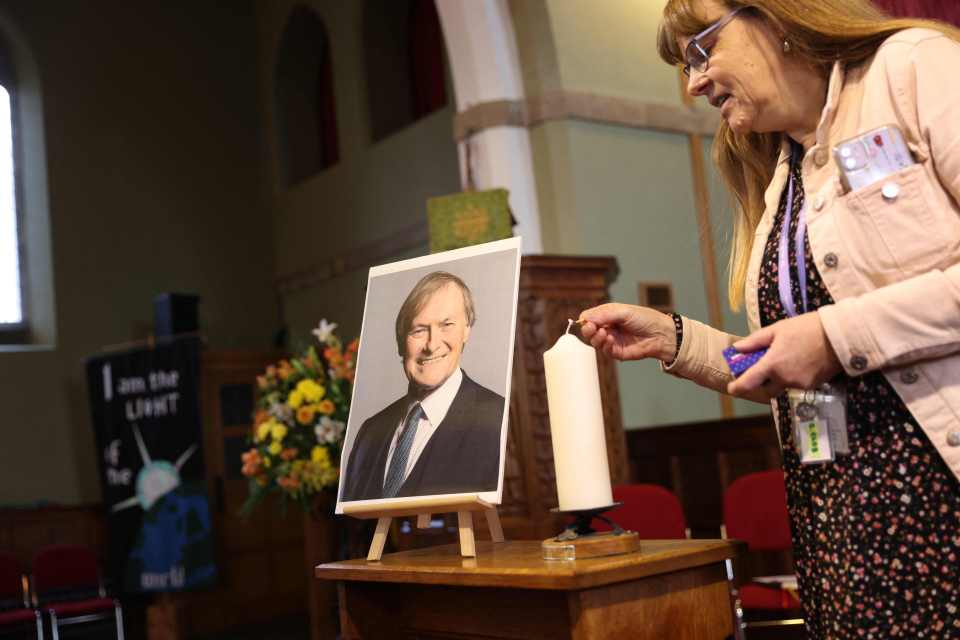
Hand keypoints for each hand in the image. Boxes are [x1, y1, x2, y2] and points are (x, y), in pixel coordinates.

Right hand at [578, 303, 675, 360]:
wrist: (661, 334)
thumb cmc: (645, 319)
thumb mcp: (623, 311)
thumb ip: (604, 314)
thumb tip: (585, 318)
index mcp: (608, 316)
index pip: (589, 318)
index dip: (586, 320)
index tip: (587, 321)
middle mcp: (608, 328)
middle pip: (588, 331)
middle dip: (588, 330)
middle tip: (592, 327)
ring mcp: (611, 340)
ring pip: (594, 342)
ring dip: (596, 338)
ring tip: (604, 333)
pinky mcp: (617, 352)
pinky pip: (604, 351)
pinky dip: (605, 345)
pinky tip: (610, 339)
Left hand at [726, 311, 842, 397]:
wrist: (840, 336)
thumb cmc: (807, 328)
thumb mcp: (777, 330)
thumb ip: (755, 341)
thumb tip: (737, 348)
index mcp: (772, 364)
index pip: (749, 382)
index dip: (737, 387)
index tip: (732, 388)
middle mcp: (784, 378)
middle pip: (766, 390)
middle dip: (761, 384)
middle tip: (761, 372)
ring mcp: (799, 384)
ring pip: (783, 387)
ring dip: (778, 379)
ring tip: (785, 360)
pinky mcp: (813, 386)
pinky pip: (797, 385)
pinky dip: (793, 377)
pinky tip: (799, 363)